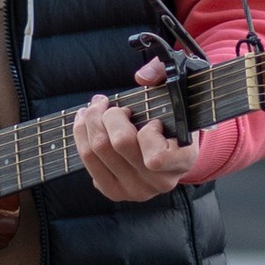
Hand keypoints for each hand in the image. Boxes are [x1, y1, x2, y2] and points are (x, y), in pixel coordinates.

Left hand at [75, 57, 189, 203]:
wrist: (170, 144)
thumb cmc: (174, 114)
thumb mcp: (176, 89)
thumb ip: (163, 73)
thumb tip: (143, 77)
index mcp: (183, 161)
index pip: (156, 157)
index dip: (148, 131)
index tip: (152, 120)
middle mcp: (160, 182)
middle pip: (119, 144)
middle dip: (108, 115)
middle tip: (108, 103)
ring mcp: (136, 191)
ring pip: (97, 151)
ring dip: (90, 121)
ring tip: (94, 108)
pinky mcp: (114, 192)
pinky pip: (87, 161)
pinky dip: (81, 136)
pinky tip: (88, 123)